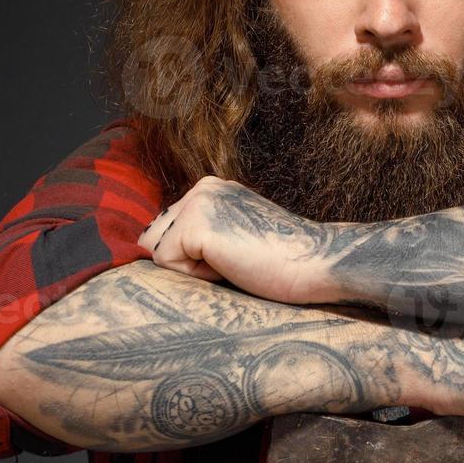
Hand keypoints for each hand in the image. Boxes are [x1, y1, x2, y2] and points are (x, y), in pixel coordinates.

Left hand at [137, 176, 329, 302]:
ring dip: (191, 268)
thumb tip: (149, 245)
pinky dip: (197, 275)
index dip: (197, 255)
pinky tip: (231, 265)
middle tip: (237, 258)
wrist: (314, 261)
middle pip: (157, 238)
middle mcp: (202, 187)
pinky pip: (167, 264)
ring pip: (159, 251)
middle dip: (188, 259)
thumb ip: (202, 231)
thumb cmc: (282, 260)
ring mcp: (198, 202)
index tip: (239, 252)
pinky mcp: (196, 225)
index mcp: (212, 188)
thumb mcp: (235, 234)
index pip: (170, 229)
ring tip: (233, 261)